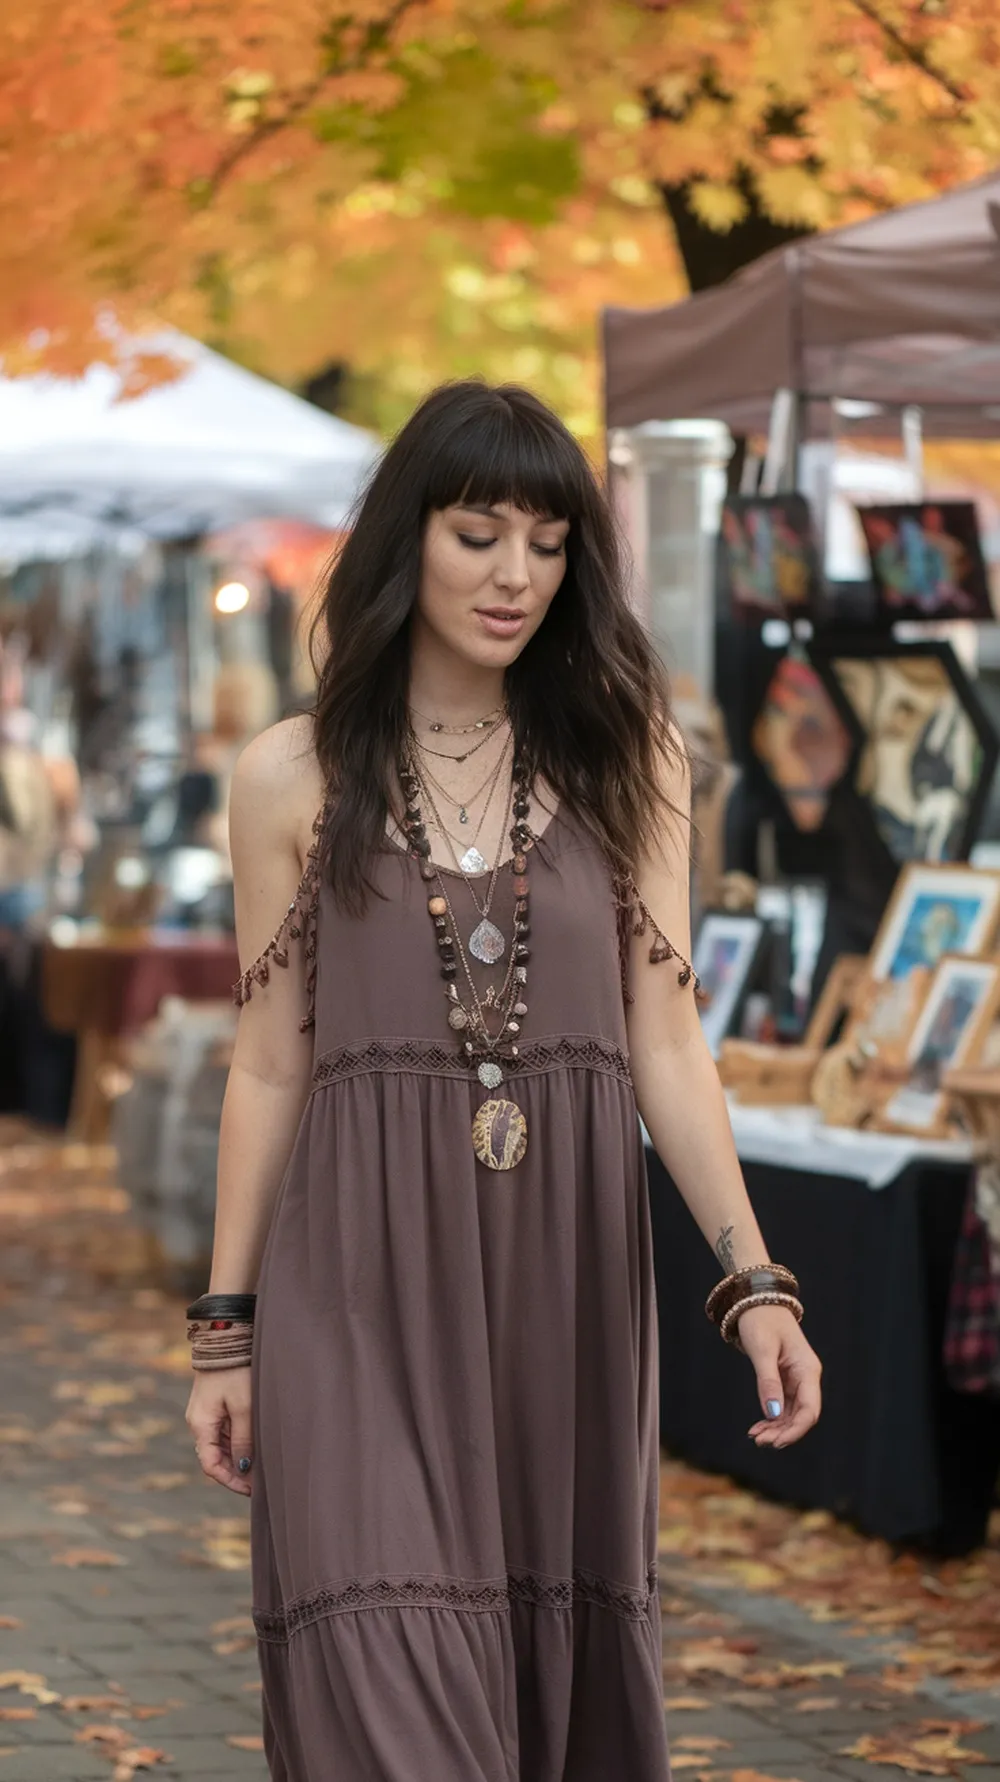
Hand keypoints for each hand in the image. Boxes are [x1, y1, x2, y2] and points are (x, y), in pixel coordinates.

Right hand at [186, 1367, 253, 1494]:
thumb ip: (243, 1440)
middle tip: (260, 1481)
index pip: (210, 1465)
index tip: (251, 1490)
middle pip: (215, 1457)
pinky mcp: (215, 1404)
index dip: (230, 1481)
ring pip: (221, 1445)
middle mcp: (199, 1422)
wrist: (227, 1337)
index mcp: (201, 1424)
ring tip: (261, 1465)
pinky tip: (255, 1445)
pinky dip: (238, 1442)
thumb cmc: (236, 1371)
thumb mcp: (244, 1407)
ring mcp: (206, 1413)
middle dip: (236, 1471)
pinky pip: (224, 1431)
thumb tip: (243, 1468)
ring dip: (238, 1457)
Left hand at [737, 1306, 821, 1448]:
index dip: (795, 1430)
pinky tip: (758, 1428)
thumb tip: (773, 1414)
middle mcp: (806, 1377)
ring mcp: (797, 1379)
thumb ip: (768, 1382)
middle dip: (783, 1432)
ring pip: (792, 1414)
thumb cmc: (761, 1321)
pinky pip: (783, 1406)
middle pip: (802, 1416)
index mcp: (807, 1370)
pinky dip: (772, 1418)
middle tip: (759, 1441)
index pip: (810, 1410)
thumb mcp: (762, 1351)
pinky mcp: (786, 1380)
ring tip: (755, 1437)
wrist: (757, 1302)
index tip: (775, 1442)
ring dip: (776, 1428)